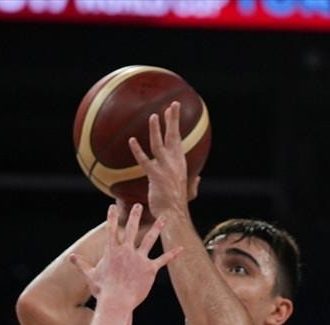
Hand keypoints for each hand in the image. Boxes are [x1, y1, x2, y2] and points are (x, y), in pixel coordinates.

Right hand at [68, 203, 182, 310]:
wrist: (116, 301)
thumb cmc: (102, 290)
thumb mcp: (90, 276)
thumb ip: (81, 264)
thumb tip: (71, 258)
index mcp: (111, 251)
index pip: (110, 230)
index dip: (111, 217)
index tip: (112, 207)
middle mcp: (126, 251)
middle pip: (131, 229)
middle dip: (134, 216)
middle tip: (138, 205)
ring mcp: (139, 259)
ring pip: (149, 239)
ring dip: (157, 228)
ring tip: (163, 218)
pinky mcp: (150, 269)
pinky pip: (163, 260)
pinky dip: (172, 254)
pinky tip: (181, 248)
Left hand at [129, 102, 191, 217]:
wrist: (173, 214)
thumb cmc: (177, 204)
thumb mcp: (188, 191)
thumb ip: (192, 184)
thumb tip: (197, 179)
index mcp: (180, 163)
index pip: (177, 139)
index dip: (174, 124)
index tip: (171, 110)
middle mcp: (174, 163)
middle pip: (173, 136)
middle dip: (173, 119)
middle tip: (173, 104)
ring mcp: (166, 169)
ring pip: (159, 145)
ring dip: (156, 130)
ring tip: (152, 116)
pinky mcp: (156, 176)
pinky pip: (145, 161)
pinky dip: (138, 151)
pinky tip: (131, 141)